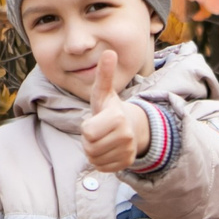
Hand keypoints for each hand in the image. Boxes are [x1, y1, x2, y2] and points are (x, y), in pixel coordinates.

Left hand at [79, 48, 151, 174]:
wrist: (131, 126)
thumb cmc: (110, 107)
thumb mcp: (104, 91)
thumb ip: (104, 74)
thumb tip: (109, 51)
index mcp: (118, 118)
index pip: (88, 133)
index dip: (86, 127)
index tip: (95, 120)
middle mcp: (126, 136)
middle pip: (90, 147)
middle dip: (88, 141)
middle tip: (98, 131)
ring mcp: (128, 151)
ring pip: (95, 159)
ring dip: (93, 151)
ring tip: (102, 140)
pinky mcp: (126, 163)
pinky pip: (102, 167)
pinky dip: (100, 161)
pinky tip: (107, 150)